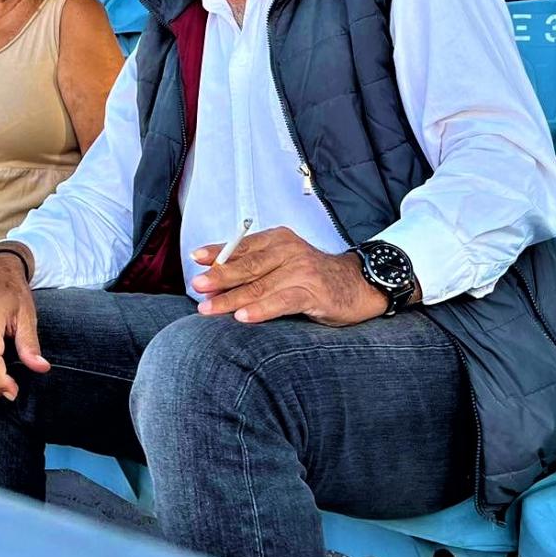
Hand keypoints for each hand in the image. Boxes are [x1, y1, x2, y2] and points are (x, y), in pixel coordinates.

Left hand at [190, 226, 387, 325]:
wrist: (359, 284)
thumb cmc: (313, 276)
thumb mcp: (284, 262)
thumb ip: (255, 265)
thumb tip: (214, 275)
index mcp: (278, 240)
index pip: (242, 246)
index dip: (217, 253)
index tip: (196, 259)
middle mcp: (289, 251)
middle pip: (247, 266)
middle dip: (219, 277)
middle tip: (198, 286)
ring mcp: (301, 271)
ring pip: (260, 286)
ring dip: (231, 299)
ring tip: (209, 308)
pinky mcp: (313, 292)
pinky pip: (282, 302)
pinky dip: (261, 310)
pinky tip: (244, 317)